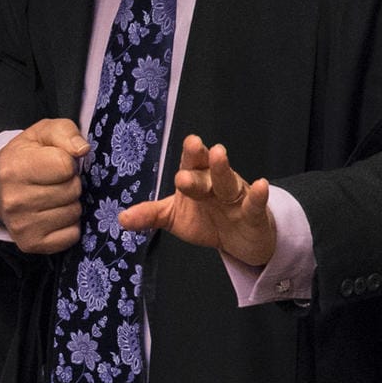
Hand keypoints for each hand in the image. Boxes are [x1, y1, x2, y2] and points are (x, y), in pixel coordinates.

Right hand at [0, 118, 89, 253]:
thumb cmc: (26, 156)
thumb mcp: (42, 133)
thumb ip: (65, 132)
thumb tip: (82, 150)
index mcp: (14, 168)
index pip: (66, 165)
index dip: (68, 162)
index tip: (56, 163)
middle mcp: (13, 200)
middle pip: (72, 190)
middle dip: (71, 183)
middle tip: (55, 181)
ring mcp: (21, 225)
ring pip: (74, 213)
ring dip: (70, 204)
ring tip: (53, 197)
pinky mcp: (30, 244)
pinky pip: (71, 235)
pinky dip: (69, 226)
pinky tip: (53, 215)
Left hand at [117, 135, 274, 266]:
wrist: (241, 241)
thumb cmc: (206, 220)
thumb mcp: (174, 217)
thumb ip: (150, 215)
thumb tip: (121, 219)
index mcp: (196, 179)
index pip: (191, 163)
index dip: (191, 152)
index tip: (190, 141)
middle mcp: (216, 183)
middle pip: (207, 170)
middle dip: (200, 160)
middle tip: (194, 146)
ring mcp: (236, 198)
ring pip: (229, 182)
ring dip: (223, 169)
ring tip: (219, 153)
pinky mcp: (254, 215)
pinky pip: (256, 205)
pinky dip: (258, 196)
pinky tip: (261, 185)